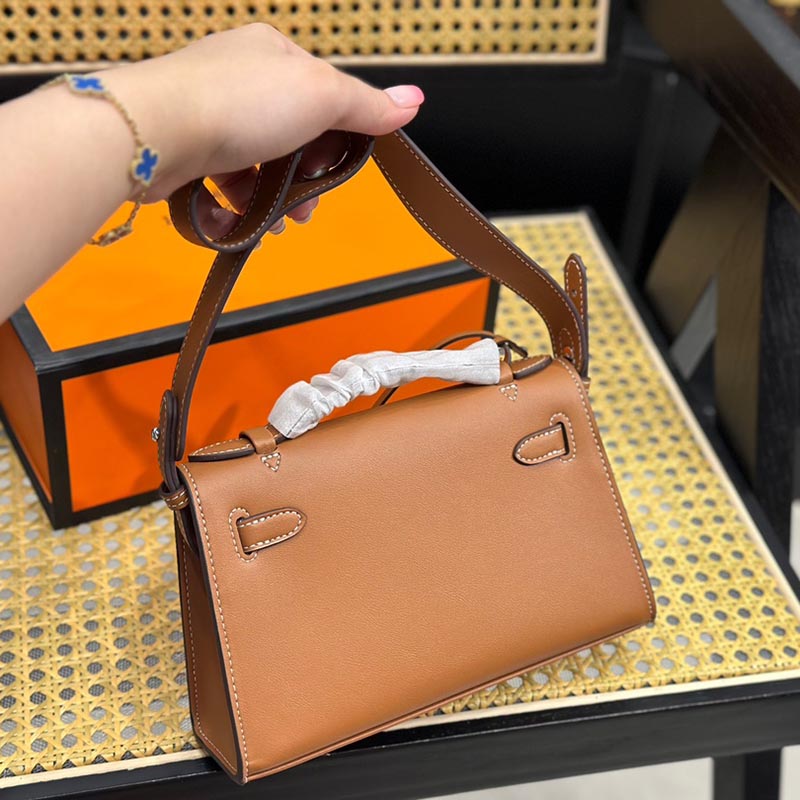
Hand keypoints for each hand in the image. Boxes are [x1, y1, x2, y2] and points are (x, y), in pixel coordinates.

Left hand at [100, 24, 424, 236]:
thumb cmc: (236, 103)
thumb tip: (414, 101)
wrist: (155, 132)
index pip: (323, 97)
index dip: (336, 138)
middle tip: (306, 209)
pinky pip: (220, 186)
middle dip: (303, 178)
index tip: (336, 170)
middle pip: (291, 137)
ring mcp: (209, 116)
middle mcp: (239, 79)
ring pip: (257, 167)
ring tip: (276, 224)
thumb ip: (367, 105)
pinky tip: (239, 223)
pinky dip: (234, 209)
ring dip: (271, 200)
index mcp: (273, 54)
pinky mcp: (186, 152)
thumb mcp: (321, 96)